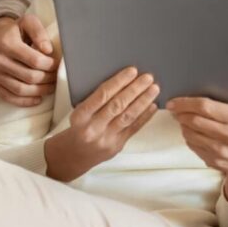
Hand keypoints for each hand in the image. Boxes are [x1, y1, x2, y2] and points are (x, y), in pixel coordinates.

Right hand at [0, 14, 58, 106]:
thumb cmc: (14, 30)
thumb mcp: (27, 22)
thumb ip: (39, 32)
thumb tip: (48, 50)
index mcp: (7, 44)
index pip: (35, 61)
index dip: (50, 65)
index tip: (57, 64)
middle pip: (30, 77)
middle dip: (48, 79)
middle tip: (56, 76)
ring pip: (21, 90)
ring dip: (40, 91)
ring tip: (51, 87)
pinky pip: (9, 98)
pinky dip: (26, 101)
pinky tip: (38, 98)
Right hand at [43, 67, 158, 180]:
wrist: (73, 155)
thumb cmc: (78, 127)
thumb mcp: (79, 113)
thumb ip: (96, 100)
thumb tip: (122, 80)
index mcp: (80, 116)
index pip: (102, 95)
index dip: (119, 82)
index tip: (132, 71)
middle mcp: (93, 128)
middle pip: (117, 105)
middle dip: (135, 89)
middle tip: (148, 78)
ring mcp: (106, 139)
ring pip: (128, 117)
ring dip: (143, 101)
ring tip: (154, 89)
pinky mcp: (117, 146)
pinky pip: (133, 128)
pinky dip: (144, 116)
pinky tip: (152, 105)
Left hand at [167, 97, 227, 202]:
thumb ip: (219, 108)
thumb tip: (189, 100)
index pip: (205, 106)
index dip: (185, 103)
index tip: (173, 102)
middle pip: (195, 120)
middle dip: (180, 113)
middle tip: (174, 110)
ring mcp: (221, 150)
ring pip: (190, 133)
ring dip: (182, 125)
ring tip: (182, 120)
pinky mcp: (213, 160)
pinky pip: (192, 145)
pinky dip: (187, 137)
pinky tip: (191, 132)